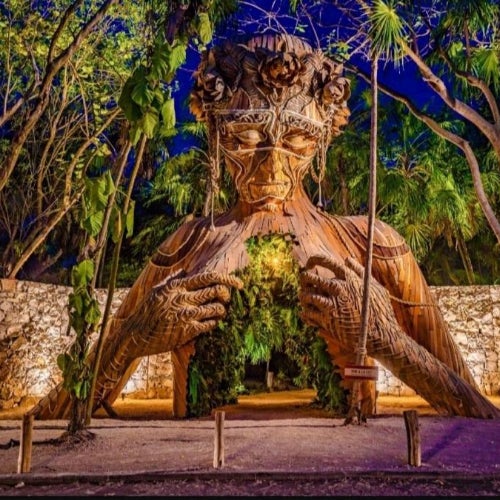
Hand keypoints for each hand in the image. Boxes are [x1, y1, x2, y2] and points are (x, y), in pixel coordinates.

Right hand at [123, 270, 243, 353]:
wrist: (134, 336)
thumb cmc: (146, 312)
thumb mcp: (157, 291)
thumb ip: (173, 280)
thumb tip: (187, 270)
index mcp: (176, 286)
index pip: (208, 277)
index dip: (227, 279)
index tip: (239, 283)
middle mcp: (181, 298)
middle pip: (216, 291)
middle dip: (226, 295)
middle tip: (226, 299)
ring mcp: (185, 315)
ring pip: (217, 308)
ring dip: (221, 310)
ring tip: (217, 311)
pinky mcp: (186, 331)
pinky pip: (210, 324)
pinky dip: (214, 322)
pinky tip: (209, 322)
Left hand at [299, 255, 391, 347]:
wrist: (382, 336)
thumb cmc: (380, 311)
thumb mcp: (375, 287)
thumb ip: (359, 271)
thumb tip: (347, 259)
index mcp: (349, 278)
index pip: (325, 261)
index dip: (313, 260)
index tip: (310, 264)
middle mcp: (338, 288)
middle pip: (310, 277)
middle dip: (304, 278)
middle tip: (304, 282)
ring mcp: (332, 304)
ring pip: (306, 295)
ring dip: (303, 296)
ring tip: (305, 298)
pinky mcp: (327, 320)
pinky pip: (308, 313)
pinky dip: (305, 313)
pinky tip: (307, 313)